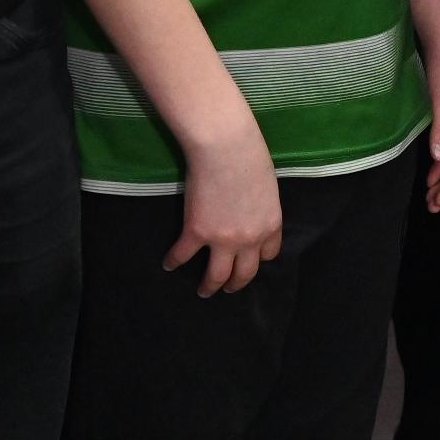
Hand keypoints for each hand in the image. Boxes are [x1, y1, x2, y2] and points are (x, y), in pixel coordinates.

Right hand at [168, 117, 286, 294]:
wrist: (226, 148)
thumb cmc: (251, 156)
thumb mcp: (267, 187)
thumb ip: (261, 205)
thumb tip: (251, 209)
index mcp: (270, 226)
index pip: (268, 254)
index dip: (258, 259)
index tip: (251, 262)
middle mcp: (249, 240)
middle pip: (244, 273)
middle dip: (235, 284)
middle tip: (227, 289)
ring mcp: (222, 240)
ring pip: (216, 275)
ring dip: (209, 286)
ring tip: (204, 291)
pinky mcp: (196, 233)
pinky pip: (183, 255)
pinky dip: (174, 262)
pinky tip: (169, 264)